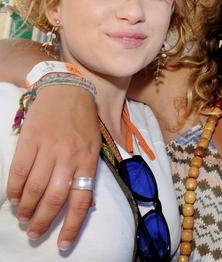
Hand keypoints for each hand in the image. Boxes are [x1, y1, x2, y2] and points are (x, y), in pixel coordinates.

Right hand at [6, 85, 99, 249]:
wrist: (69, 89)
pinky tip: (13, 199)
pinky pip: (19, 171)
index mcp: (89, 161)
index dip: (72, 226)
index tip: (63, 244)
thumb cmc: (84, 120)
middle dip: (43, 221)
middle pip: (54, 199)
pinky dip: (14, 189)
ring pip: (34, 188)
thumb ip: (88, 172)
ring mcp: (49, 149)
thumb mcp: (95, 145)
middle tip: (35, 233)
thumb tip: (84, 204)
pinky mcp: (30, 140)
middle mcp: (69, 157)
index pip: (81, 200)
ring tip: (24, 218)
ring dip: (27, 209)